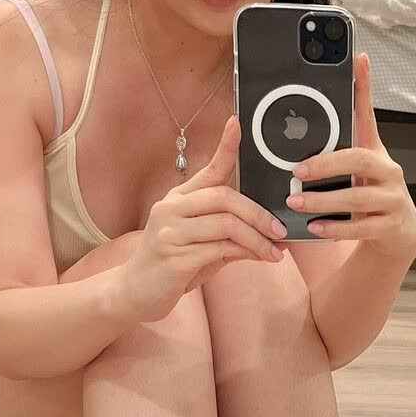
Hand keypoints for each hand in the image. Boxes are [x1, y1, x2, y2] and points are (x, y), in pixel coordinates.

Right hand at [116, 116, 287, 322]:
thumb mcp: (203, 244)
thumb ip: (232, 234)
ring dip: (257, 238)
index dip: (225, 146)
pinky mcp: (174, 257)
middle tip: (280, 229)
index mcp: (179, 199)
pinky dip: (246, 253)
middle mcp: (171, 209)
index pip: (208, 169)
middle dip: (258, 213)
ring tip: (275, 251)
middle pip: (224, 197)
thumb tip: (272, 233)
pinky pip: (219, 249)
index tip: (236, 123)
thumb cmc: (173, 265)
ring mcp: (170, 232)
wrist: (134, 293)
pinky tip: (259, 258)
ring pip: (226, 225)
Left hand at [284, 51, 415, 260]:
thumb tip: (292, 135)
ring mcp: (392, 199)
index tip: (358, 58)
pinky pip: (360, 227)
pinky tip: (315, 227)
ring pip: (357, 198)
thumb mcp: (352, 172)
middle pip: (359, 160)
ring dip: (322, 200)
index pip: (368, 114)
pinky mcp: (390, 226)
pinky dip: (335, 228)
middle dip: (326, 164)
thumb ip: (330, 155)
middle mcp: (387, 171)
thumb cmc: (366, 196)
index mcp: (374, 152)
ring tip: (295, 202)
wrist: (397, 235)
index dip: (364, 86)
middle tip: (296, 170)